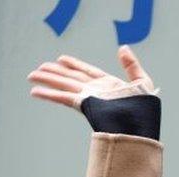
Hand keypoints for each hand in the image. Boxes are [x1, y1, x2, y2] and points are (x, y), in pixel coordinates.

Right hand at [27, 45, 154, 110]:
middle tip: (39, 68)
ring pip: (64, 85)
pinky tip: (36, 92)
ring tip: (32, 76)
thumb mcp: (143, 82)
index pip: (88, 71)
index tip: (61, 58)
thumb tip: (122, 47)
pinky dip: (49, 95)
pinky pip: (63, 98)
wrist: (141, 127)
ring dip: (48, 80)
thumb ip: (131, 65)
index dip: (75, 64)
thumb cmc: (145, 109)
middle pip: (71, 77)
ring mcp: (89, 98)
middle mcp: (96, 91)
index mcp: (109, 84)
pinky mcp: (84, 106)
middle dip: (55, 72)